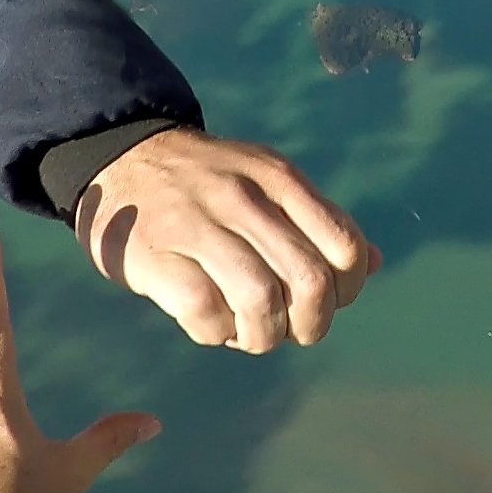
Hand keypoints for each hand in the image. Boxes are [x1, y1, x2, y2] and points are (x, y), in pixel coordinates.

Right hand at [76, 129, 377, 352]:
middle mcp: (243, 197)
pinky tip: (211, 324)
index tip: (324, 303)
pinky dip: (217, 333)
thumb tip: (372, 264)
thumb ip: (316, 221)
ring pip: (261, 301)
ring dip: (264, 336)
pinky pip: (205, 313)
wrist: (119, 156)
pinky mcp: (155, 256)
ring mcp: (197, 225)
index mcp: (279, 178)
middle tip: (290, 330)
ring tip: (249, 333)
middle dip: (311, 324)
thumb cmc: (203, 183)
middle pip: (310, 281)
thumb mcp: (266, 182)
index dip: (346, 291)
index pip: (344, 245)